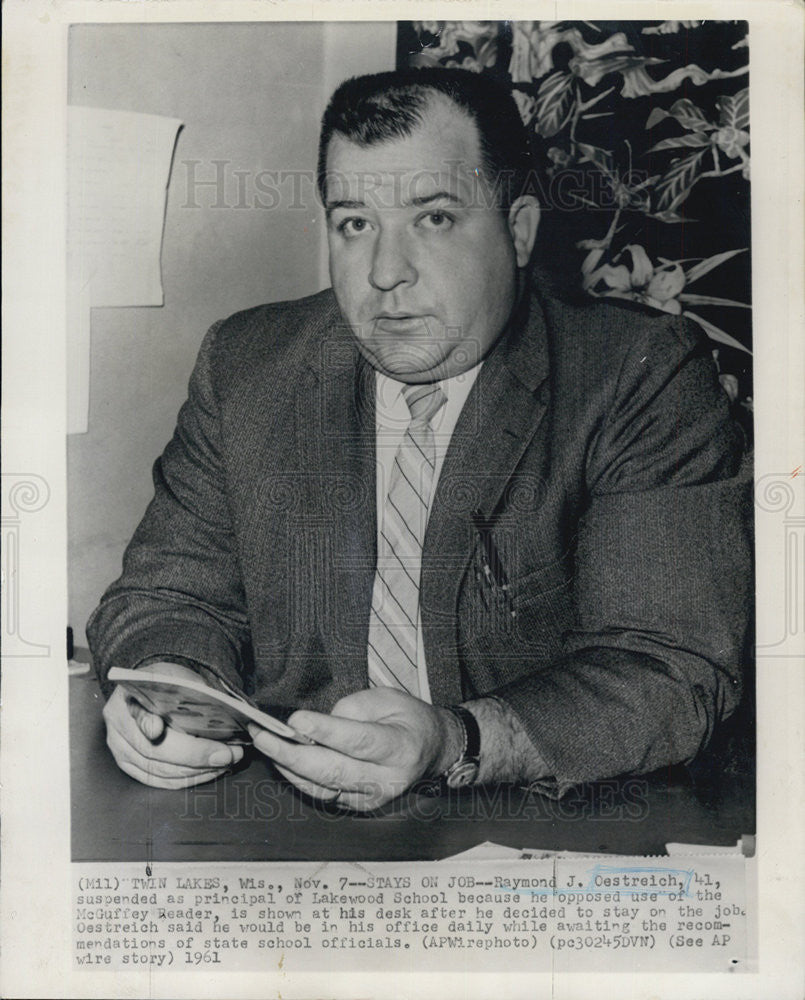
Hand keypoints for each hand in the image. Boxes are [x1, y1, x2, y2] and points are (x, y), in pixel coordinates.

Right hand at [103, 661, 243, 787]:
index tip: (158, 729)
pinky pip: (159, 781)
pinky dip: (187, 780)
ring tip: (226, 762)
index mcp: (129, 697)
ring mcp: (122, 750)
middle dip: (195, 755)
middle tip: (227, 754)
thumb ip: (194, 691)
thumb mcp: (179, 676)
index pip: (137, 713)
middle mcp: (120, 727)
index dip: (147, 723)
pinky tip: (209, 771)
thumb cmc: (168, 683)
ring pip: (159, 771)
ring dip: (196, 771)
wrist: (152, 689)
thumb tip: (225, 711)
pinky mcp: (130, 767)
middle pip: (153, 750)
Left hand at [248, 688, 461, 811]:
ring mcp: (372, 798)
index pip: (358, 741)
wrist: (431, 750)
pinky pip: (322, 794)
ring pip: (322, 786)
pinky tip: (282, 760)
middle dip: (292, 753)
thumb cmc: (408, 719)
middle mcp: (387, 779)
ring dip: (287, 767)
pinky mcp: (358, 806)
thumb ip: (354, 709)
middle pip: (333, 770)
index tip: (295, 720)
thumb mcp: (388, 698)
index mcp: (400, 747)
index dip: (325, 731)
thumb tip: (317, 726)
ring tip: (264, 743)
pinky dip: (298, 777)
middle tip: (264, 735)